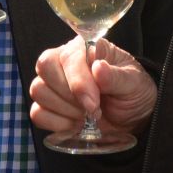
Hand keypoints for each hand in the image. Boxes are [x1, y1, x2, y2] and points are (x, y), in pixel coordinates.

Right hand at [29, 35, 155, 137]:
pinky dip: (57, 124)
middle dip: (69, 95)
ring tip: (87, 115)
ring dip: (65, 110)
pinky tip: (76, 124)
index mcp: (85, 48)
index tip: (93, 104)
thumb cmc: (134, 91)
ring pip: (38, 91)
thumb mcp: (134, 82)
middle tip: (93, 108)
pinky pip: (37, 113)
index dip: (78, 82)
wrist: (135, 117)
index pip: (67, 57)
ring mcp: (54, 84)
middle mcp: (65, 62)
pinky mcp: (50, 107)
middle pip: (44, 67)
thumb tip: (98, 68)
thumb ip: (117, 76)